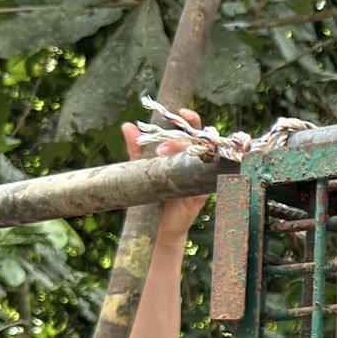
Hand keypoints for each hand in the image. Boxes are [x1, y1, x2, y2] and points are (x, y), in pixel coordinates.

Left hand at [122, 107, 209, 239]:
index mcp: (182, 154)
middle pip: (201, 141)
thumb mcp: (143, 168)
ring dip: (187, 152)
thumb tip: (127, 125)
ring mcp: (201, 177)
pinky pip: (209, 178)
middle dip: (186, 136)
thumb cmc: (153, 195)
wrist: (157, 225)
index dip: (191, 120)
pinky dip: (203, 171)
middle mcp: (195, 162)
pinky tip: (191, 168)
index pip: (191, 131)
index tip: (183, 111)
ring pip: (205, 156)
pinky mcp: (203, 193)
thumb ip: (137, 148)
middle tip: (164, 143)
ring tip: (162, 155)